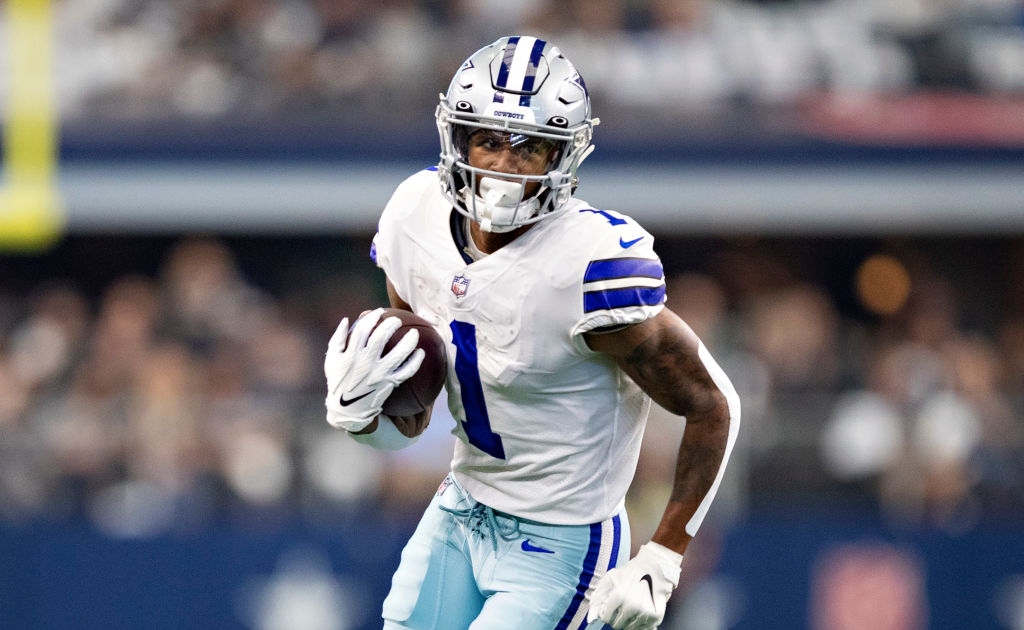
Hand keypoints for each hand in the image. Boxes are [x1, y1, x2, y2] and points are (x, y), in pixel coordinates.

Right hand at [324, 308, 423, 431]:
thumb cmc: (339, 381)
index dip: (372, 317)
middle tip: (397, 320)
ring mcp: (378, 374)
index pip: (363, 329)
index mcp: (351, 354)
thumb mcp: (332, 360)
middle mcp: (365, 363)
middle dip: (391, 324)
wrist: (347, 409)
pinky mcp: (388, 384)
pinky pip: (406, 372)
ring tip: (415, 333)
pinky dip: (415, 362)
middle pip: (381, 338)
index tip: (379, 312)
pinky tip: (421, 353)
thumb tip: (347, 319)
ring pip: (398, 354)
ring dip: (409, 341)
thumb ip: (338, 338)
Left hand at [587, 542, 681, 629]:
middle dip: (617, 618)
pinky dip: (642, 624)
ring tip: (632, 606)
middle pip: (618, 625)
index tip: (611, 607)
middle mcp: (631, 606)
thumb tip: (590, 619)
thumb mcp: (609, 578)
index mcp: (618, 597)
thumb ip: (597, 597)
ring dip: (630, 620)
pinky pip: (645, 628)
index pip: (606, 618)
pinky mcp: (655, 616)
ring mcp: (644, 612)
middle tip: (623, 606)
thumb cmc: (630, 571)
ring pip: (631, 628)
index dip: (606, 613)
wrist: (654, 565)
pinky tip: (641, 612)